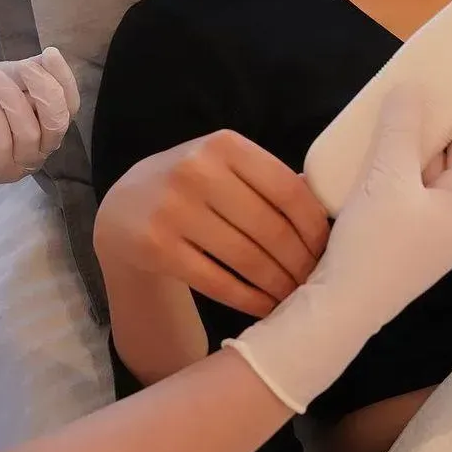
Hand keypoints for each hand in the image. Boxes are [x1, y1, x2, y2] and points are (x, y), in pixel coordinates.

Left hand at [0, 47, 80, 184]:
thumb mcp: (7, 77)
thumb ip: (32, 71)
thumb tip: (51, 59)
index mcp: (48, 124)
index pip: (70, 105)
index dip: (64, 79)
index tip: (51, 53)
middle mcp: (41, 147)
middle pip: (58, 122)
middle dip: (45, 91)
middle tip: (25, 68)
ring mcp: (19, 163)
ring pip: (31, 133)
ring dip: (13, 101)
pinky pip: (4, 144)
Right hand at [93, 131, 329, 317]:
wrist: (122, 207)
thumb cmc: (191, 185)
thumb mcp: (224, 166)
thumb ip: (267, 179)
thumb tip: (327, 209)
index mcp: (224, 144)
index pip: (287, 188)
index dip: (313, 226)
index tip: (328, 249)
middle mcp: (197, 170)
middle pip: (269, 227)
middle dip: (300, 261)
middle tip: (315, 282)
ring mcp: (173, 209)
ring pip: (246, 257)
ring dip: (278, 284)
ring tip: (294, 297)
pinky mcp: (156, 246)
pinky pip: (216, 281)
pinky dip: (248, 298)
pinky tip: (264, 306)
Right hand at [223, 89, 451, 412]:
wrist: (343, 309)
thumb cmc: (377, 242)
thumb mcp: (387, 175)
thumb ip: (401, 128)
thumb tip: (411, 89)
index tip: (426, 93)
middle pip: (448, 164)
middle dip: (423, 134)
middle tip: (397, 108)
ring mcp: (433, 240)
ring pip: (424, 183)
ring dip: (404, 156)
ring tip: (378, 132)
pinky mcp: (406, 250)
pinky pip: (406, 203)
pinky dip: (391, 181)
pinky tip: (367, 169)